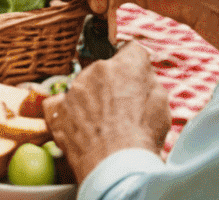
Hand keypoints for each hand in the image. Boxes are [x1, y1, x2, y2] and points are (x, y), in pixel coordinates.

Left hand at [42, 42, 168, 179]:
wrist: (116, 168)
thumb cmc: (143, 139)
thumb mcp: (162, 105)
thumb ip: (149, 81)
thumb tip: (143, 73)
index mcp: (126, 65)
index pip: (131, 51)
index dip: (135, 66)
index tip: (135, 78)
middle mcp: (96, 69)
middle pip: (105, 70)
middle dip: (112, 86)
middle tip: (120, 111)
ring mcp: (74, 88)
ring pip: (83, 86)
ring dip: (90, 100)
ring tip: (102, 127)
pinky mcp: (58, 108)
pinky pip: (56, 103)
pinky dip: (64, 112)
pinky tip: (76, 126)